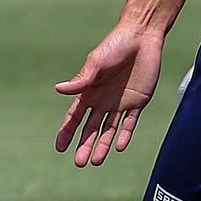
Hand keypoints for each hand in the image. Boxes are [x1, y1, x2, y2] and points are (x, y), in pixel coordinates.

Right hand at [55, 24, 163, 166]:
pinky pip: (130, 123)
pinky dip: (124, 135)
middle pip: (91, 128)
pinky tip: (119, 147)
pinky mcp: (138, 102)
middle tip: (79, 162)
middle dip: (84, 145)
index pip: (75, 117)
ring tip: (96, 162)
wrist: (142, 37)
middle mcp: (102, 101)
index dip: (67, 132)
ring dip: (103, 145)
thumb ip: (82, 79)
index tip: (60, 148)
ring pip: (109, 129)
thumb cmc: (115, 46)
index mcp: (89, 92)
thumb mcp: (96, 63)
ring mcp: (120, 103)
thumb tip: (59, 89)